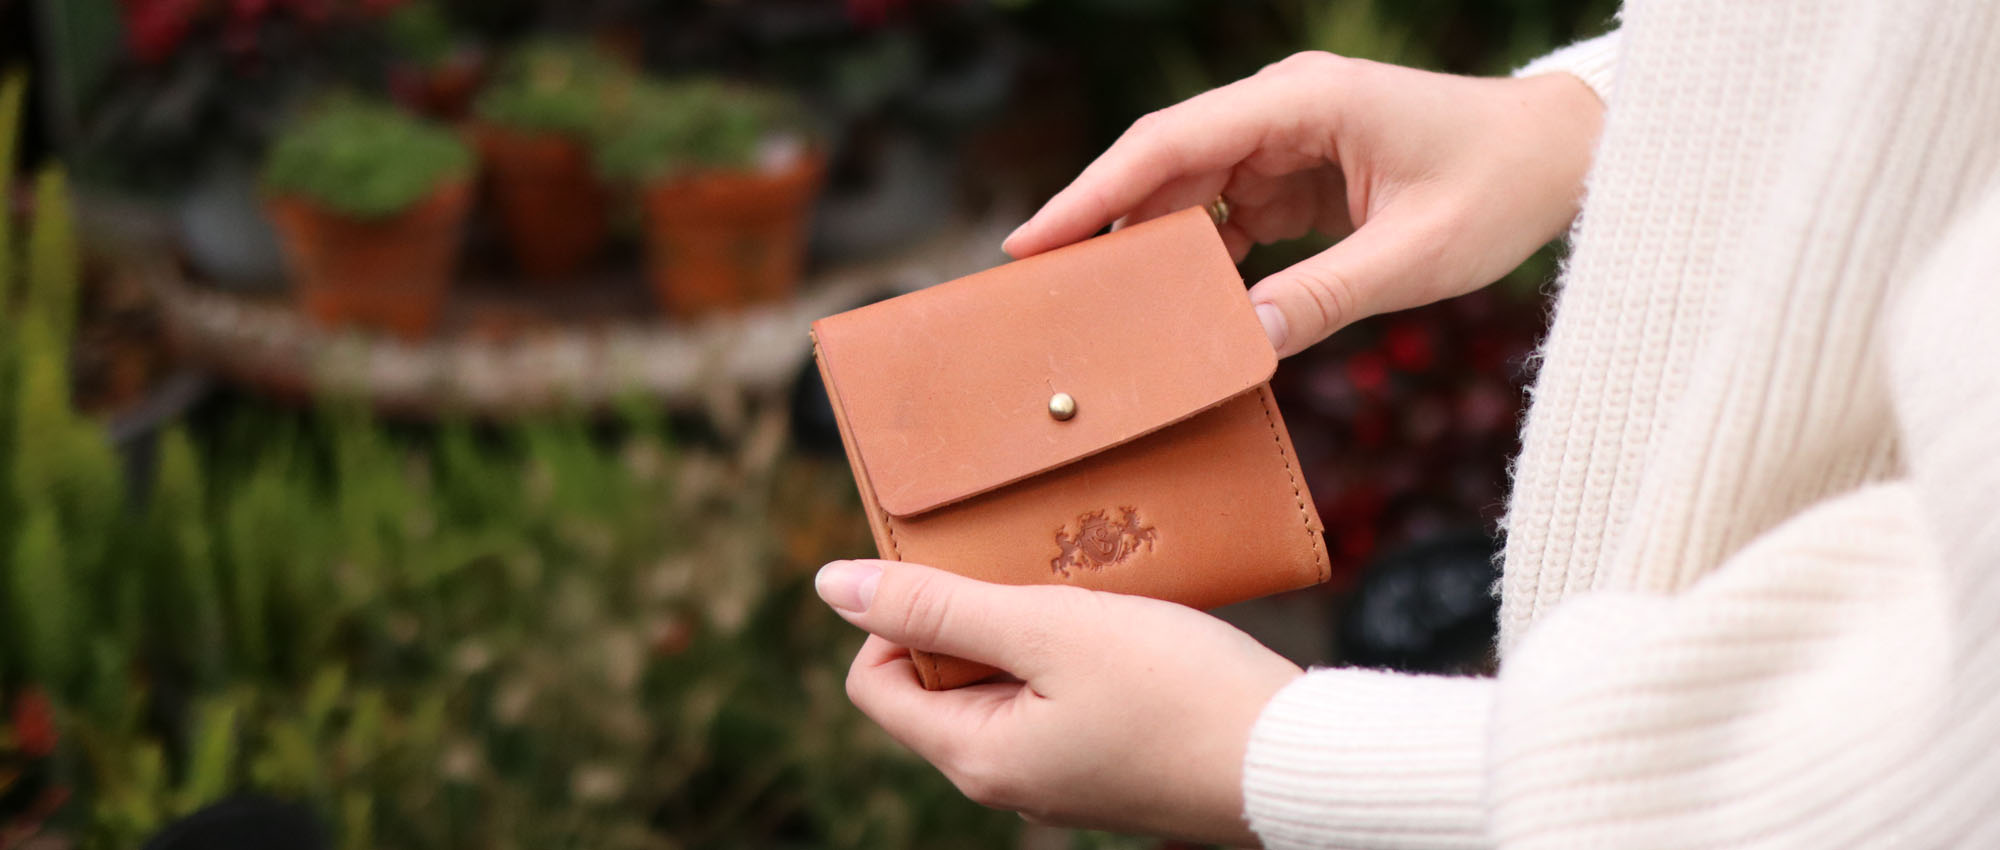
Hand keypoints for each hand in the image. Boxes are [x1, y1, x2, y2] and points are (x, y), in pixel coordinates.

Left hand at [816, 559, 1300, 845]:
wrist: (1297, 761)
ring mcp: (1059, 776)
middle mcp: (1007, 780)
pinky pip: (1055, 695)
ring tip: (1084, 593)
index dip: (898, 616)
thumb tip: (829, 583)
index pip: (873, 680)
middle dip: (972, 613)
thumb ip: (938, 604)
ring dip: (1028, 625)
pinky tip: (1121, 620)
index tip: (962, 571)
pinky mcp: (1107, 762)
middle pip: (938, 679)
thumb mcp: (1050, 628)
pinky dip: (1071, 650)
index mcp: (976, 757)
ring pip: (1003, 682)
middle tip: (1032, 572)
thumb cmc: (1177, 691)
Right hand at [1004, 52, 1604, 356]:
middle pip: (1163, 166)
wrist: (1565, 156)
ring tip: (1098, 313)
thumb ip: (1326, 297)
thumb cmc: (1503, 185)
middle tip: (1040, 294)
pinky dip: (1200, 260)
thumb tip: (1240, 346)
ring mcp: (1287, 138)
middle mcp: (1282, 108)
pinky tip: (1177, 309)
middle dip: (1101, 226)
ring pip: (1188, 192)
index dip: (1093, 193)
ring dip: (1148, 250)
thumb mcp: (1418, 254)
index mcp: (1302, 100)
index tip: (1031, 243)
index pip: (1169, 143)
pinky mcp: (1299, 172)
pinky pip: (1226, 213)